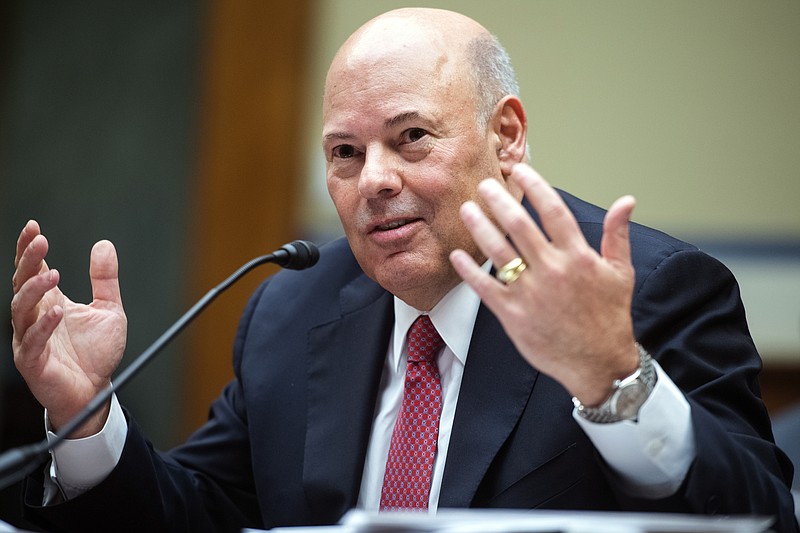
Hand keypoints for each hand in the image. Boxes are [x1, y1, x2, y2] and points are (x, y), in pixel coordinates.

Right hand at [11, 220, 126, 436]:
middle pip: (22, 283)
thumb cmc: (96, 352)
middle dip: (28, 261)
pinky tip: (56, 311)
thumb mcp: (109, 309)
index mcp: (49, 302)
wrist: (96, 390)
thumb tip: (104, 245)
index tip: (34, 227)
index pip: (32, 270)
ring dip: (34, 289)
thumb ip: (105, 279)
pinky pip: (33, 341)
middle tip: (40, 241)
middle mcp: (35, 317)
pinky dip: (43, 325)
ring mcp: (30, 339)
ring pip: (21, 309)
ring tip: (51, 273)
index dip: (29, 249)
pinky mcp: (33, 361)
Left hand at [450, 164, 638, 405]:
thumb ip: (617, 234)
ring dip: (479, 226)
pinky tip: (457, 254)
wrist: (598, 364)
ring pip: (497, 251)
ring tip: (467, 209)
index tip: (519, 170)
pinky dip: (469, 269)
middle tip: (484, 184)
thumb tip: (626, 200)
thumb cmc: (609, 317)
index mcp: (578, 256)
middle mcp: (552, 270)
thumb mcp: (620, 273)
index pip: (553, 210)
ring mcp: (530, 293)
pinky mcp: (513, 314)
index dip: (534, 186)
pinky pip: (485, 286)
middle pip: (519, 225)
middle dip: (499, 200)